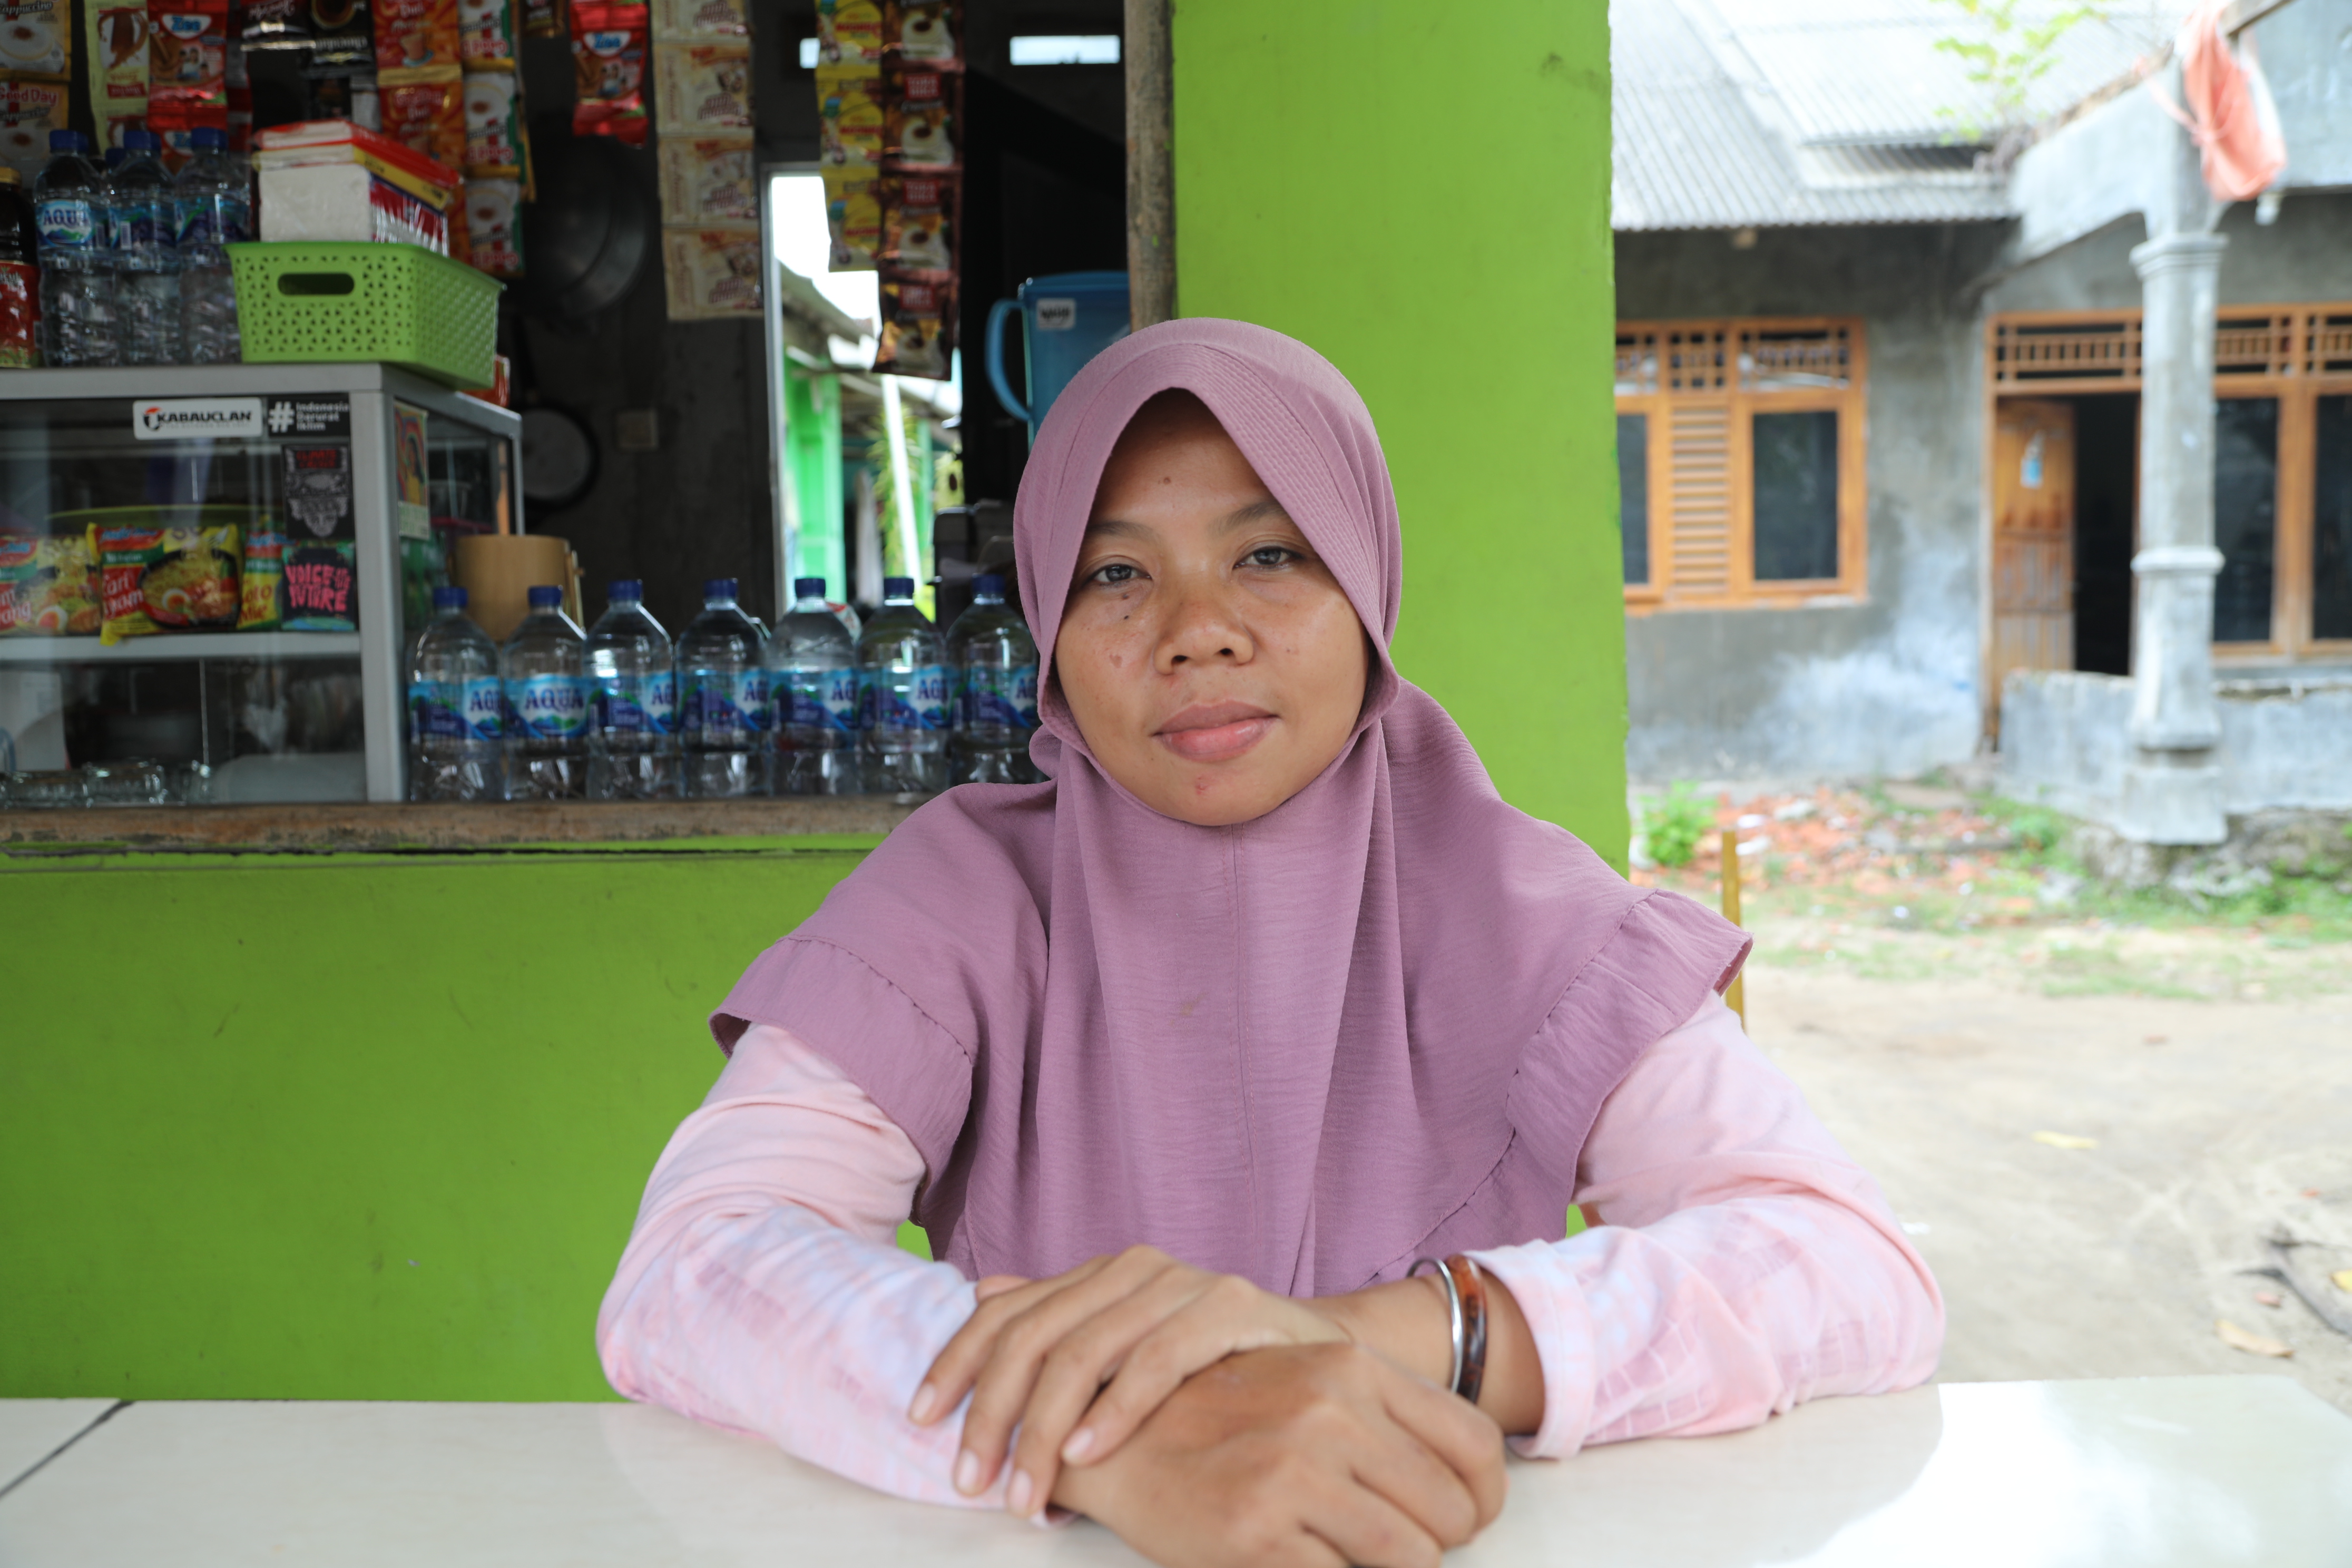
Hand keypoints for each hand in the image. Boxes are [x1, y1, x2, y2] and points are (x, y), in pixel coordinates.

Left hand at [909, 1244, 1349, 1514]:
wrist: (1332, 1364)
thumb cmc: (1220, 1373)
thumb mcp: (1131, 1353)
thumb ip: (1062, 1324)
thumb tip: (979, 1297)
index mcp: (1101, 1276)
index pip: (1006, 1311)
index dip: (955, 1361)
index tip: (918, 1421)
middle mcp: (1134, 1268)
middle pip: (1035, 1335)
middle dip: (991, 1412)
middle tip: (970, 1482)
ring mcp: (1183, 1282)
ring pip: (1085, 1349)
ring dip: (1043, 1427)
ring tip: (1022, 1491)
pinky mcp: (1232, 1305)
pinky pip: (1157, 1357)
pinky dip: (1115, 1408)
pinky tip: (1086, 1452)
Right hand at [1052, 1341, 1507, 1567]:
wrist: (1112, 1433)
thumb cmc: (1221, 1415)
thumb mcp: (1309, 1383)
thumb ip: (1384, 1417)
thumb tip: (1469, 1488)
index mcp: (1352, 1368)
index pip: (1477, 1445)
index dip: (1484, 1499)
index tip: (1465, 1520)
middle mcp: (1331, 1411)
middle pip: (1451, 1513)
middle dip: (1435, 1544)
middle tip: (1394, 1547)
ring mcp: (1293, 1471)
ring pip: (1409, 1557)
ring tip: (1349, 1555)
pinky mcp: (1255, 1531)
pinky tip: (1305, 1561)